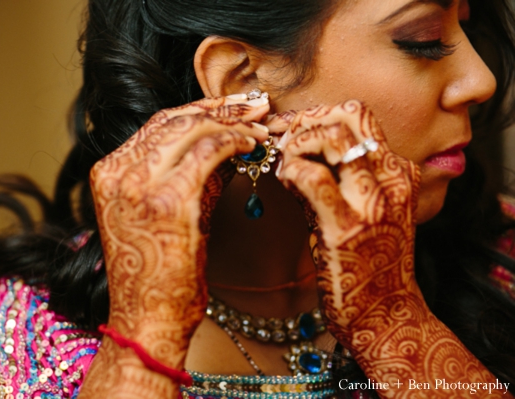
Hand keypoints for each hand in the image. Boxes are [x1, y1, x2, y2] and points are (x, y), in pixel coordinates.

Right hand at [90, 96, 268, 365]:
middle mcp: (117, 171)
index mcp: (109, 171)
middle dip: (222, 107)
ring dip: (232, 122)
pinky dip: (234, 142)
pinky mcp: (166, 200)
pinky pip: (207, 152)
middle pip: (175, 118)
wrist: (147, 319)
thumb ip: (186, 173)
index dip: (201, 108)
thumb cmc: (159, 273)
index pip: (159, 123)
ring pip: (192, 128)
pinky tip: (252, 146)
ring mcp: (137, 184)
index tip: (233, 106)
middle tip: (256, 106)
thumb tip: (226, 142)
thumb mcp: (164, 212)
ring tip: (261, 125)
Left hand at [275, 101, 506, 397]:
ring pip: (331, 136)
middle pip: (347, 115)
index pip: (358, 114)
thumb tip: (296, 146)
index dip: (317, 114)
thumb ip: (338, 175)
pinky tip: (284, 181)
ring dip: (295, 142)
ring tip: (282, 165)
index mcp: (397, 170)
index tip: (292, 130)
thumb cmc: (368, 262)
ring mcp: (372, 201)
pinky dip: (290, 169)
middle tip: (280, 141)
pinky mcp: (346, 226)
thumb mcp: (364, 208)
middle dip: (303, 121)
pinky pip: (312, 175)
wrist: (387, 313)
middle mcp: (391, 178)